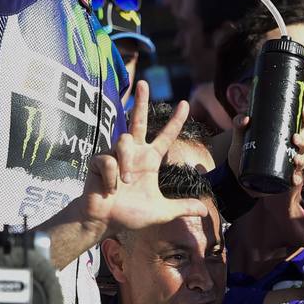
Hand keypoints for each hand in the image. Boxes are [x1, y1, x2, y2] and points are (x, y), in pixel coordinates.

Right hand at [82, 81, 208, 231]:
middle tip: (143, 82)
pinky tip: (108, 189)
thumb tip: (204, 211)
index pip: (166, 136)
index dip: (176, 121)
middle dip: (141, 101)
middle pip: (138, 120)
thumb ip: (181, 208)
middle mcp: (134, 152)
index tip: (186, 103)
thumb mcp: (161, 211)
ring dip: (125, 164)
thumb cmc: (130, 214)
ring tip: (124, 183)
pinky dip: (111, 178)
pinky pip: (108, 161)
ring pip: (123, 141)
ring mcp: (115, 154)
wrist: (104, 221)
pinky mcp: (99, 159)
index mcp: (150, 160)